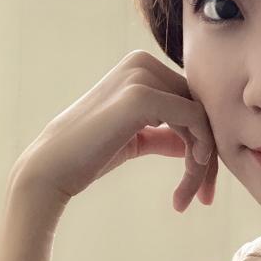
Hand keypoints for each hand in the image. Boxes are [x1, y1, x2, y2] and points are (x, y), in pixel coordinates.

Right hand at [9, 48, 218, 213]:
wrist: (53, 167)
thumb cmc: (89, 156)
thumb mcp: (136, 139)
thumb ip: (165, 135)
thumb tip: (198, 143)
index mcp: (141, 67)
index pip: (192, 102)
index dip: (204, 143)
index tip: (202, 186)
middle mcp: (142, 62)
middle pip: (201, 109)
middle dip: (208, 156)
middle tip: (204, 198)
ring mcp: (141, 76)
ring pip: (201, 118)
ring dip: (202, 164)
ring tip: (189, 197)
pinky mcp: (142, 96)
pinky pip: (195, 120)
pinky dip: (199, 154)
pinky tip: (189, 179)